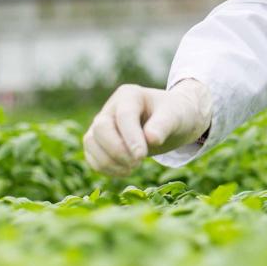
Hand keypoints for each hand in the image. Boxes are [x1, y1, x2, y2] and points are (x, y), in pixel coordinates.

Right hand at [83, 79, 211, 176]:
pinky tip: (125, 171)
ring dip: (109, 162)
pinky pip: (92, 156)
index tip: (142, 156)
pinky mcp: (98, 141)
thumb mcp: (175, 116)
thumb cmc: (174, 114)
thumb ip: (163, 125)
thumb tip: (151, 139)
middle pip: (100, 128)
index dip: (130, 138)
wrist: (171, 121)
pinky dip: (105, 168)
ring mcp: (101, 124)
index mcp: (129, 95)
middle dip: (117, 150)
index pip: (124, 116)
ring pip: (91, 143)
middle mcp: (111, 107)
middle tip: (139, 162)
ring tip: (133, 167)